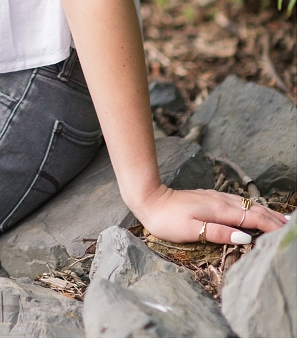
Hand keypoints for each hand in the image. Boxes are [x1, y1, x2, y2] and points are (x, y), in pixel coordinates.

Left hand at [132, 184, 289, 244]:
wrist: (149, 198)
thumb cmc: (167, 219)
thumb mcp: (191, 230)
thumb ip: (218, 232)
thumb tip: (244, 237)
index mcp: (218, 209)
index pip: (251, 217)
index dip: (269, 224)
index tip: (285, 231)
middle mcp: (219, 200)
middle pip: (251, 208)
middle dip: (271, 217)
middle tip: (288, 225)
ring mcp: (214, 197)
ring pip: (244, 203)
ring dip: (262, 211)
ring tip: (277, 219)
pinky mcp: (208, 197)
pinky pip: (236, 201)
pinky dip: (249, 207)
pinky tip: (250, 210)